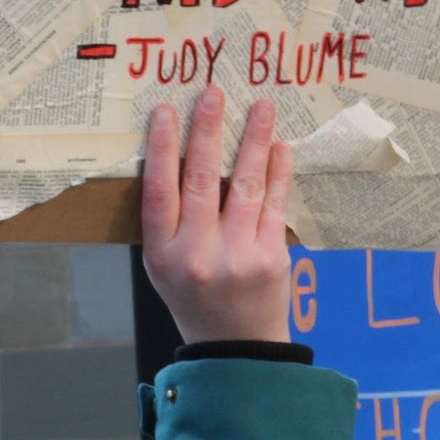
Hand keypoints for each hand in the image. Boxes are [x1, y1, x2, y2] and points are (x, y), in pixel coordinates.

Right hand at [141, 85, 293, 343]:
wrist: (234, 347)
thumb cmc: (192, 293)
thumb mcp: (162, 263)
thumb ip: (168, 217)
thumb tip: (180, 150)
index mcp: (163, 253)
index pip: (158, 191)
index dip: (162, 147)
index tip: (167, 110)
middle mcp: (198, 253)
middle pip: (202, 180)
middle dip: (208, 130)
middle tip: (214, 92)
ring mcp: (238, 255)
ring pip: (246, 185)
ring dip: (254, 140)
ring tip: (261, 106)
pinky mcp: (271, 257)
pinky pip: (274, 204)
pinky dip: (278, 171)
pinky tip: (280, 145)